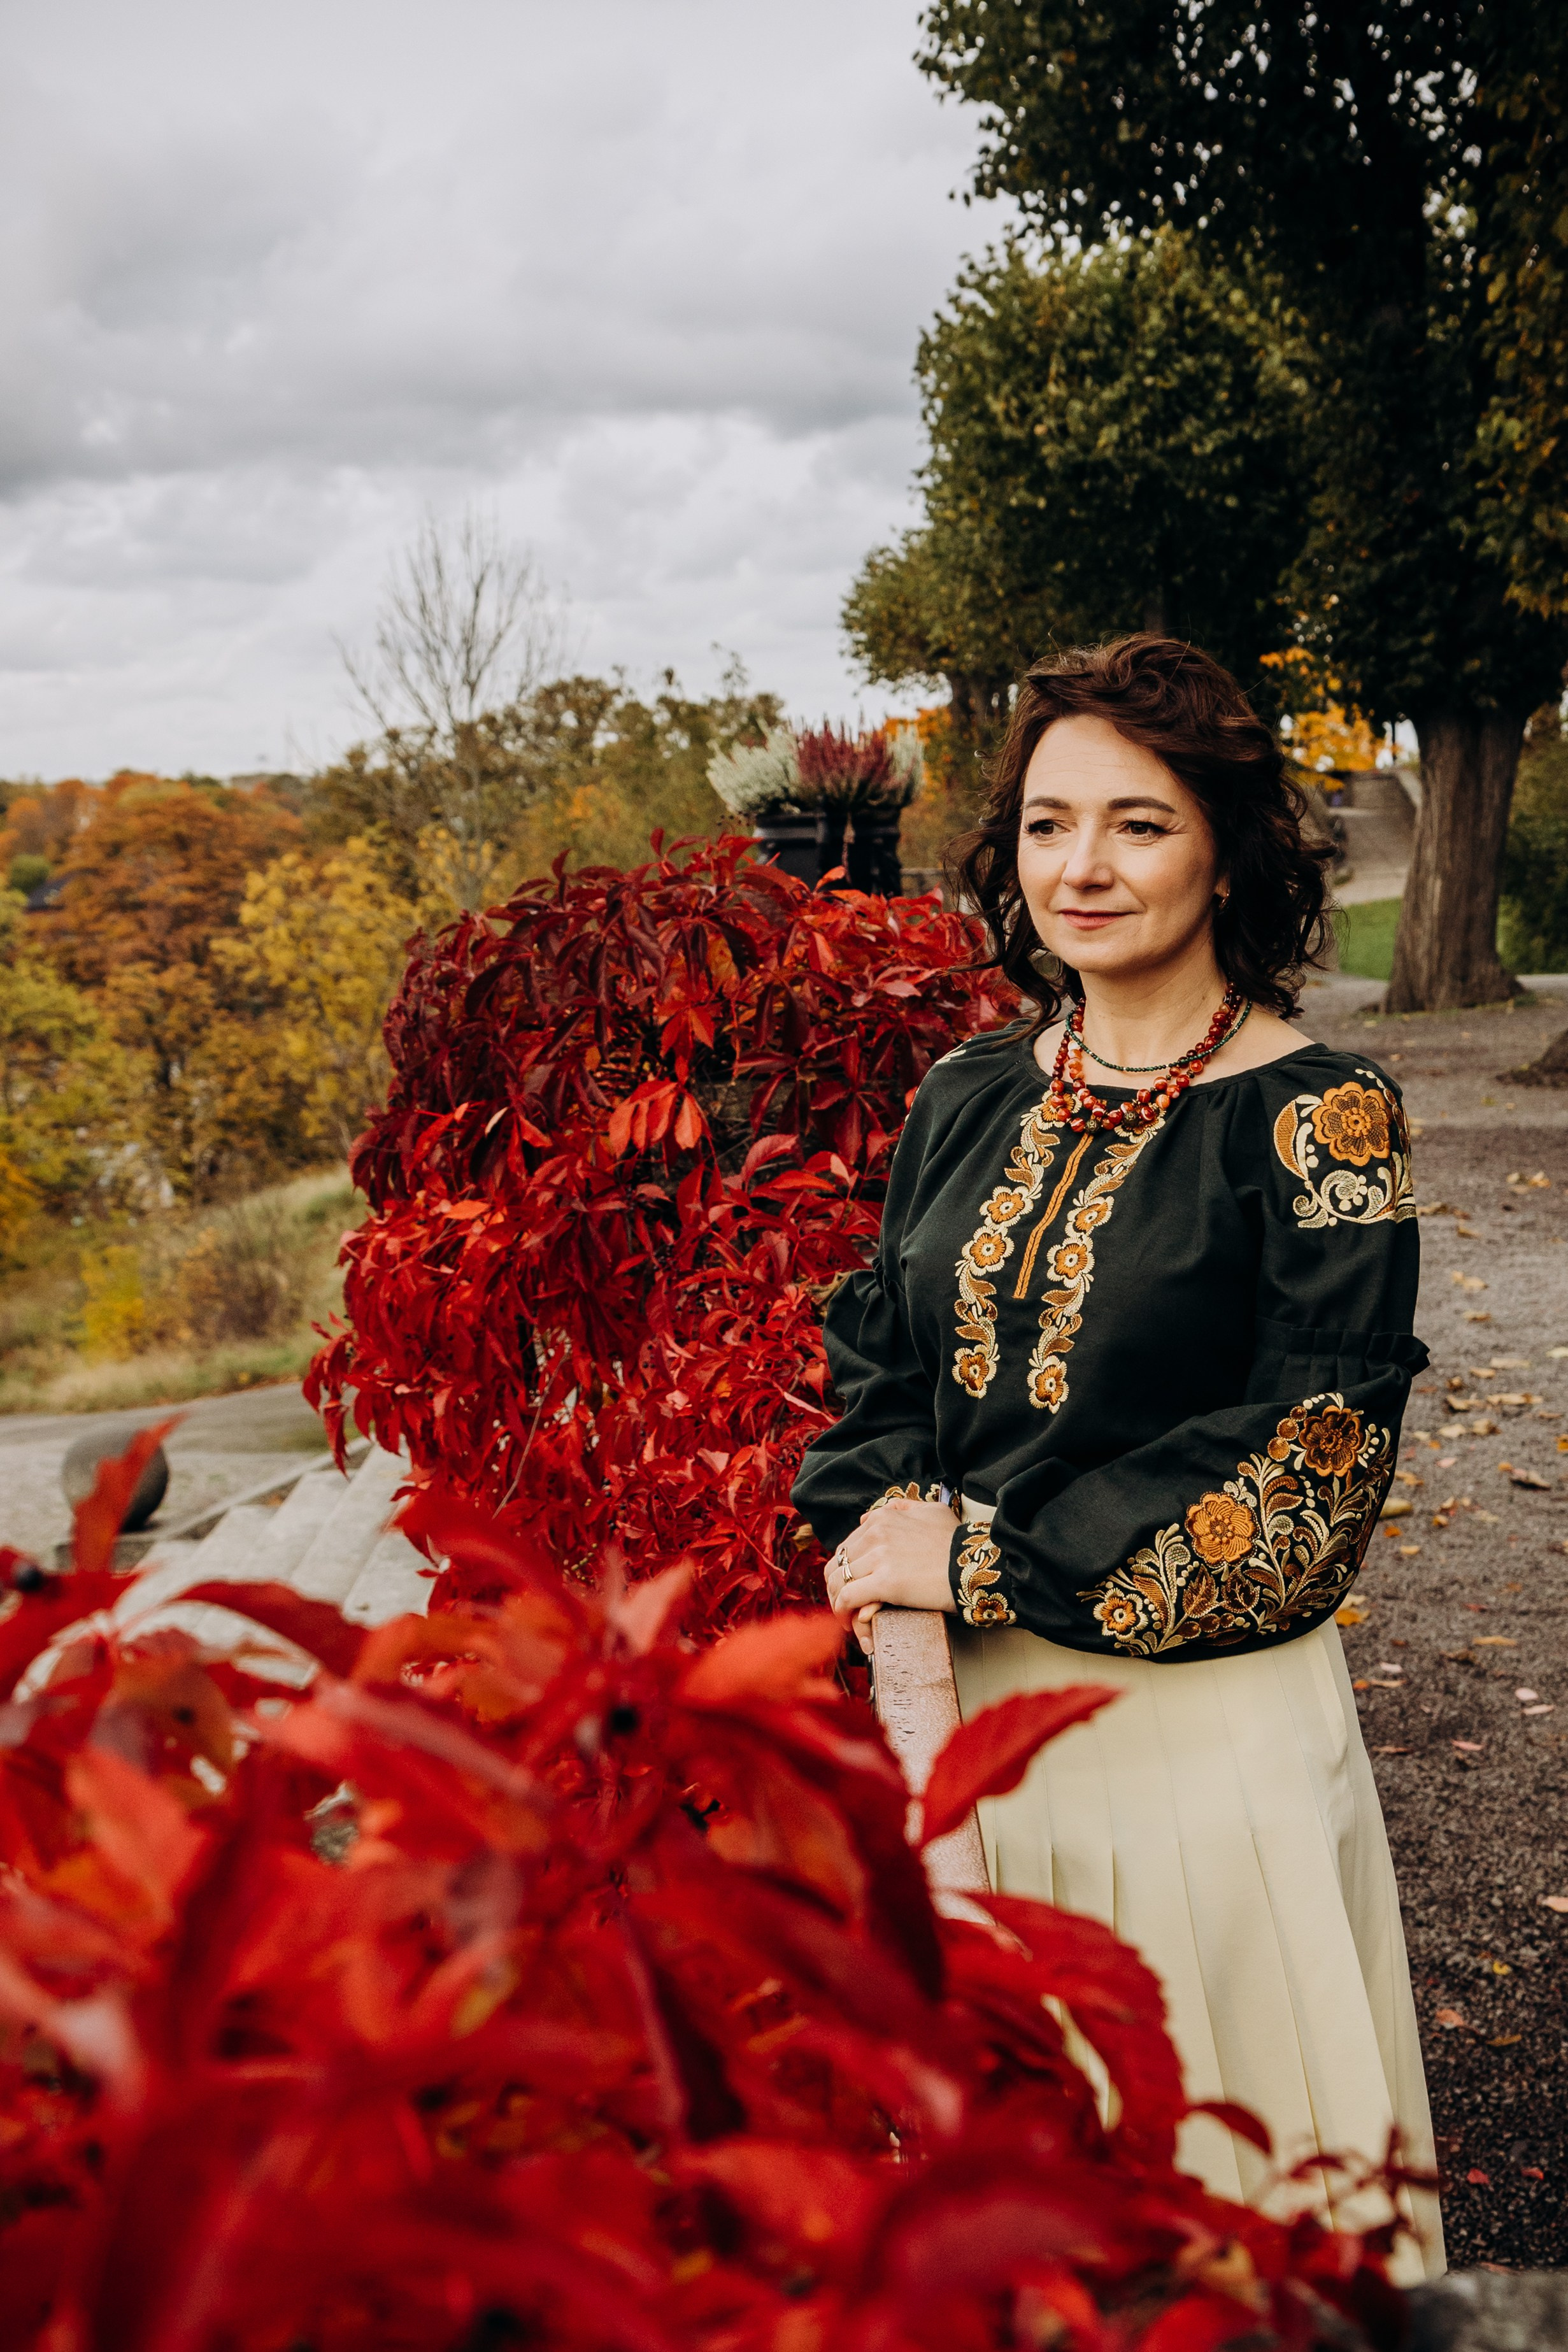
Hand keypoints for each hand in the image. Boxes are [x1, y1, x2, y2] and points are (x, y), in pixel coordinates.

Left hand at [823, 1498, 956, 1656]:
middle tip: (845, 1604)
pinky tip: (849, 1622)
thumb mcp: (932, 1512)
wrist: (974, 1565)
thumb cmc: (958, 1543)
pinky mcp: (885, 1582)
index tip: (852, 1583)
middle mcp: (877, 1533)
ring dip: (838, 1601)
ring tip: (846, 1616)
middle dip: (837, 1585)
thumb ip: (903, 1508)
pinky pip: (848, 1597)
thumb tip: (874, 1514)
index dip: (847, 1567)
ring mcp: (879, 1557)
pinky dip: (843, 1611)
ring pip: (839, 1580)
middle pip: (839, 1562)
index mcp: (883, 1518)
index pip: (849, 1544)